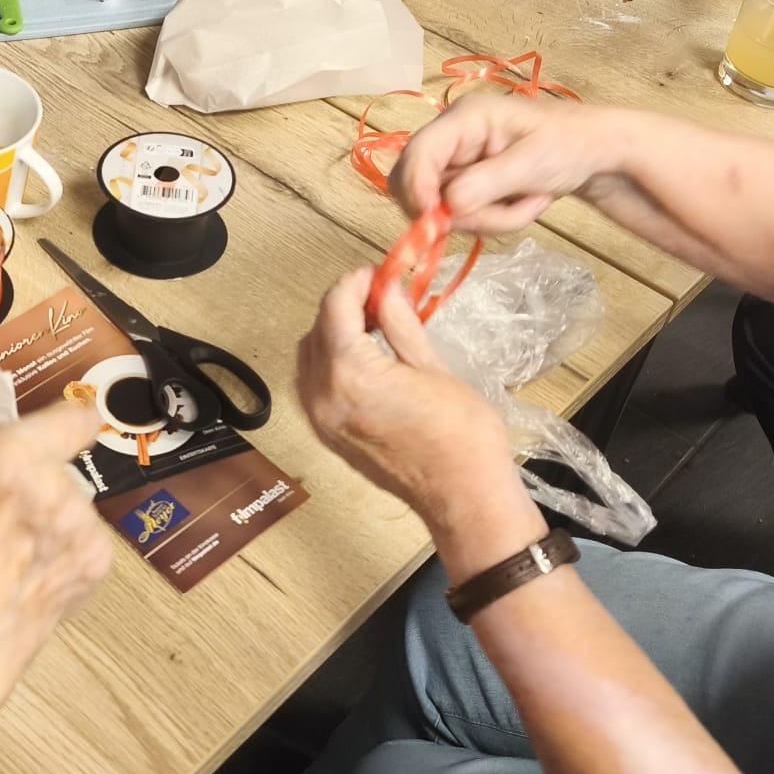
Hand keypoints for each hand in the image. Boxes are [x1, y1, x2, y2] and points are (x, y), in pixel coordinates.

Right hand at [0, 400, 113, 696]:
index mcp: (13, 455)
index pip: (74, 416)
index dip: (64, 421)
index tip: (61, 426)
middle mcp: (58, 488)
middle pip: (63, 467)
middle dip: (38, 479)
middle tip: (2, 506)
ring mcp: (83, 530)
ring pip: (73, 507)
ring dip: (50, 519)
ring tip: (9, 550)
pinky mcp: (95, 567)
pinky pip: (83, 543)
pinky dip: (62, 553)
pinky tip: (25, 571)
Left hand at [299, 269, 541, 573]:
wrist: (464, 498)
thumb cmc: (461, 434)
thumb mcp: (432, 366)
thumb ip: (400, 323)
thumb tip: (387, 289)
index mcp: (350, 373)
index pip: (335, 307)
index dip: (357, 283)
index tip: (381, 274)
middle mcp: (322, 395)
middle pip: (318, 329)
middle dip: (345, 306)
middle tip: (383, 297)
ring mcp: (320, 419)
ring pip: (309, 355)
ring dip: (334, 333)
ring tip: (375, 326)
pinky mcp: (327, 435)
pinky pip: (313, 383)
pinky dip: (330, 361)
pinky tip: (365, 358)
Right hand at [391, 95, 623, 234]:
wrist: (596, 154)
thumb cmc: (571, 145)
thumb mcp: (533, 163)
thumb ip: (487, 183)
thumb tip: (446, 206)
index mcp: (465, 118)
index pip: (418, 151)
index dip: (416, 187)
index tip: (433, 222)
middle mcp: (452, 138)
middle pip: (420, 185)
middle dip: (459, 211)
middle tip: (503, 215)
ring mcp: (458, 163)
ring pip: (442, 208)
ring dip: (486, 218)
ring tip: (529, 203)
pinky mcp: (467, 184)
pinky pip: (461, 215)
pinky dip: (492, 220)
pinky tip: (523, 204)